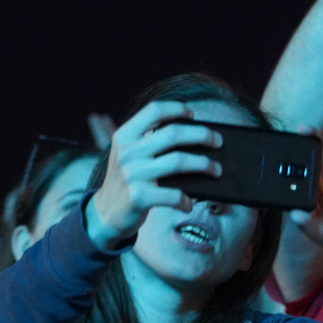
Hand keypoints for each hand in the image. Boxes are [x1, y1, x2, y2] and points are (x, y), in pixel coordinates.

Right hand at [84, 101, 220, 249]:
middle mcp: (127, 152)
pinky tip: (189, 203)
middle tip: (218, 142)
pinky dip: (186, 200)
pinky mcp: (138, 197)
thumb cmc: (126, 182)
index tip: (194, 115)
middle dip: (202, 136)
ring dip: (204, 165)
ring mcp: (132, 174)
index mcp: (124, 136)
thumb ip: (149, 143)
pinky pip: (173, 194)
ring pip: (178, 162)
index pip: (154, 111)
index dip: (177, 109)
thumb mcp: (129, 156)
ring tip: (217, 170)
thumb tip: (195, 138)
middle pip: (173, 134)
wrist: (104, 214)